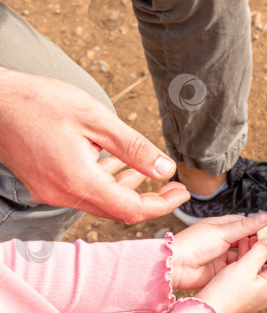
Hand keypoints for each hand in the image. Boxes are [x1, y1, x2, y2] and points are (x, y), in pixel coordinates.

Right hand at [0, 67, 188, 222]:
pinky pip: (83, 192)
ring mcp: (49, 192)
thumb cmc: (39, 102)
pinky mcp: (43, 184)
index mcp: (78, 181)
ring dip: (127, 190)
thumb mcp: (96, 119)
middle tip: (173, 185)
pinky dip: (105, 182)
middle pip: (117, 210)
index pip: (131, 209)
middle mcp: (62, 194)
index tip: (183, 192)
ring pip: (100, 202)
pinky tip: (117, 164)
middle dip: (149, 199)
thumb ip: (134, 148)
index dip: (161, 204)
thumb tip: (165, 169)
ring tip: (149, 172)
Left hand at [170, 214, 266, 290]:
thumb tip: (264, 217)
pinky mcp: (221, 271)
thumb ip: (244, 227)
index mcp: (220, 226)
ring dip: (252, 256)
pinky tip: (254, 267)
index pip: (244, 224)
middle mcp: (222, 240)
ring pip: (243, 255)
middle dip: (256, 243)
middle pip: (245, 240)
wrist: (176, 266)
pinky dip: (245, 267)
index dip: (257, 228)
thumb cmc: (193, 244)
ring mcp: (222, 256)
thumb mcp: (222, 232)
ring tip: (264, 257)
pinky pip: (237, 268)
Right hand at [195, 240, 266, 312]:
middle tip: (258, 236)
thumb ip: (260, 252)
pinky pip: (247, 277)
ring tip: (247, 241)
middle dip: (264, 250)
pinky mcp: (241, 296)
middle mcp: (264, 293)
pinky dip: (245, 264)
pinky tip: (237, 255)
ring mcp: (253, 296)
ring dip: (253, 256)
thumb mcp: (246, 266)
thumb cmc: (227, 292)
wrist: (208, 311)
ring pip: (257, 271)